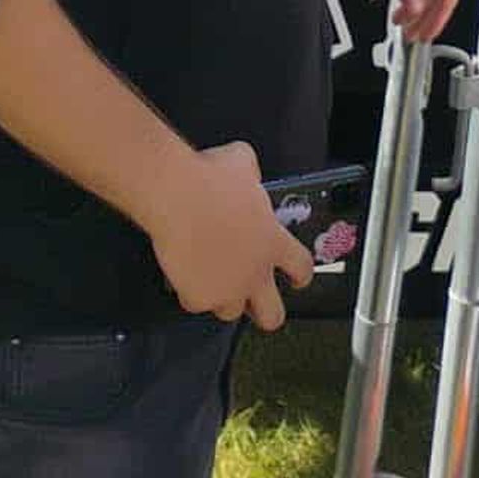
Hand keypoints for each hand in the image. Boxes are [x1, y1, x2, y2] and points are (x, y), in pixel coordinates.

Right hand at [147, 141, 313, 330]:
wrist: (176, 196)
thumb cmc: (208, 178)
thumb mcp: (242, 162)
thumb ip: (252, 175)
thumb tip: (247, 175)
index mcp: (272, 242)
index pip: (302, 268)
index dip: (300, 274)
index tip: (295, 277)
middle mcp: (254, 273)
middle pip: (273, 315)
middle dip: (267, 311)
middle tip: (256, 302)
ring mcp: (226, 290)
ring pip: (230, 312)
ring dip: (223, 297)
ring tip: (212, 279)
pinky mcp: (198, 298)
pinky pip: (195, 303)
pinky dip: (190, 291)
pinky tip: (184, 273)